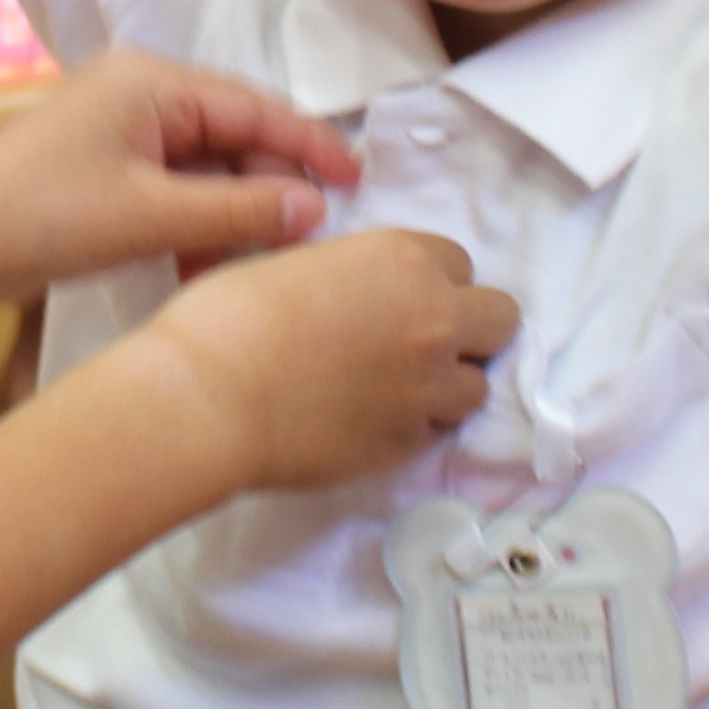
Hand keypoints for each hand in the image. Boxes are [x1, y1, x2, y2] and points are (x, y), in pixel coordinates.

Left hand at [0, 50, 357, 293]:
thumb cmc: (29, 220)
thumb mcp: (146, 219)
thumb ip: (237, 208)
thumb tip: (315, 207)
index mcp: (152, 83)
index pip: (258, 108)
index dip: (313, 148)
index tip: (361, 186)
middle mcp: (140, 94)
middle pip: (236, 137)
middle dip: (270, 192)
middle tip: (306, 250)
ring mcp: (120, 131)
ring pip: (208, 170)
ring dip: (232, 218)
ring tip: (252, 270)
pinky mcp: (104, 169)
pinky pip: (174, 189)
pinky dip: (195, 226)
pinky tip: (203, 270)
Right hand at [140, 229, 514, 494]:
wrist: (208, 399)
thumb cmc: (229, 316)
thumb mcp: (294, 262)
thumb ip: (351, 273)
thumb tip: (359, 293)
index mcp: (405, 262)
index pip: (459, 262)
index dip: (429, 277)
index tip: (398, 293)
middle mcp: (434, 322)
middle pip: (500, 319)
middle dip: (469, 326)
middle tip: (420, 337)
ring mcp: (427, 391)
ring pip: (476, 385)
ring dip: (447, 381)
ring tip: (397, 386)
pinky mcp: (407, 446)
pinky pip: (437, 431)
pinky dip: (418, 423)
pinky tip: (374, 418)